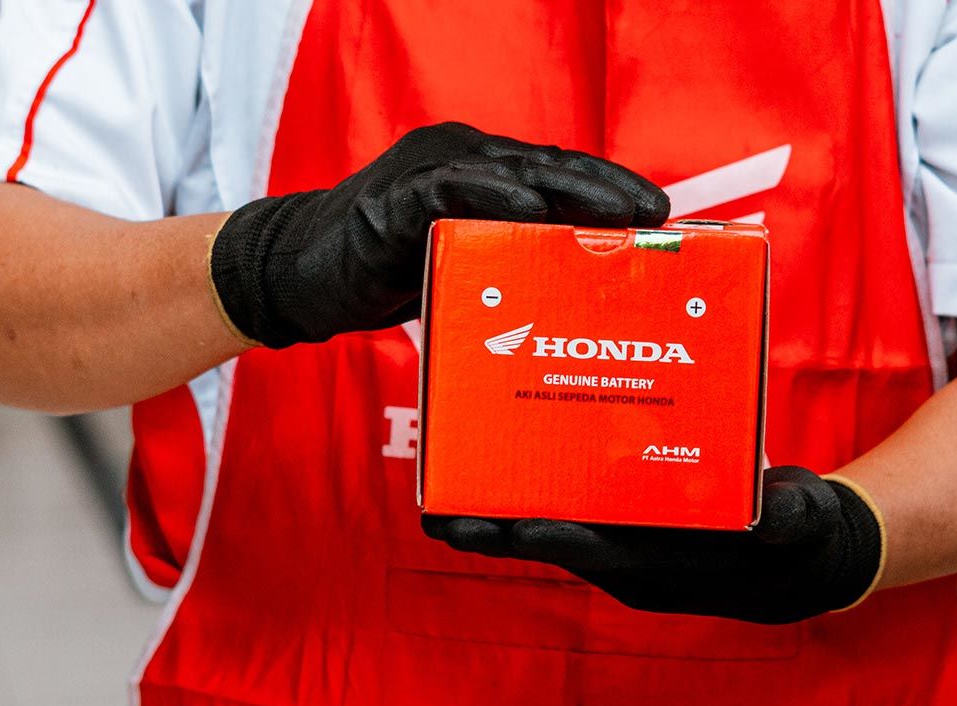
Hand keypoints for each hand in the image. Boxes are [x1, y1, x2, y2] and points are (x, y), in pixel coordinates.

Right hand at [209, 122, 669, 347]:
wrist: (297, 278)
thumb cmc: (385, 272)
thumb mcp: (461, 263)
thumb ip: (508, 261)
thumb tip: (573, 295)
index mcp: (481, 171)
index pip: (558, 173)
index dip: (610, 190)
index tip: (659, 215)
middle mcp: (460, 158)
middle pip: (549, 166)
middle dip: (608, 189)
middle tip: (657, 213)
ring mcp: (425, 172)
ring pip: (512, 171)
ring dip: (571, 191)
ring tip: (620, 213)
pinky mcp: (393, 200)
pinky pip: (450, 190)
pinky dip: (493, 196)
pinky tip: (534, 210)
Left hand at [422, 467, 885, 624]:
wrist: (799, 561)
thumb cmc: (798, 537)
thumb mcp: (798, 524)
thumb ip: (784, 519)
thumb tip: (773, 516)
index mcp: (667, 568)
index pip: (600, 552)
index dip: (554, 537)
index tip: (508, 526)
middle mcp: (634, 565)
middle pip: (555, 544)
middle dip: (498, 531)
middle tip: (437, 515)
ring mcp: (627, 551)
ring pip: (555, 531)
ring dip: (504, 516)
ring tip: (448, 496)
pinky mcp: (628, 534)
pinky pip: (573, 517)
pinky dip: (541, 498)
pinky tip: (513, 471)